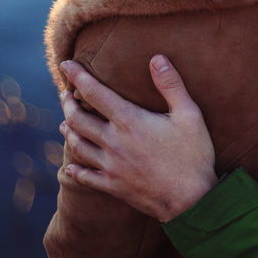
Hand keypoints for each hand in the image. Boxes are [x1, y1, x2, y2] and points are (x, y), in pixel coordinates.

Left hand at [58, 56, 217, 221]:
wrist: (191, 200)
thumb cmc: (193, 155)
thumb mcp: (190, 115)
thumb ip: (171, 85)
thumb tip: (157, 58)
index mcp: (129, 121)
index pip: (95, 93)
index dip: (78, 77)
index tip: (67, 64)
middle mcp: (113, 142)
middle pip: (78, 119)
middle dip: (68, 104)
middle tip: (64, 94)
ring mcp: (110, 166)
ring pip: (78, 146)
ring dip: (68, 131)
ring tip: (65, 122)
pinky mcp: (113, 186)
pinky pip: (85, 177)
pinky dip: (75, 170)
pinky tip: (70, 167)